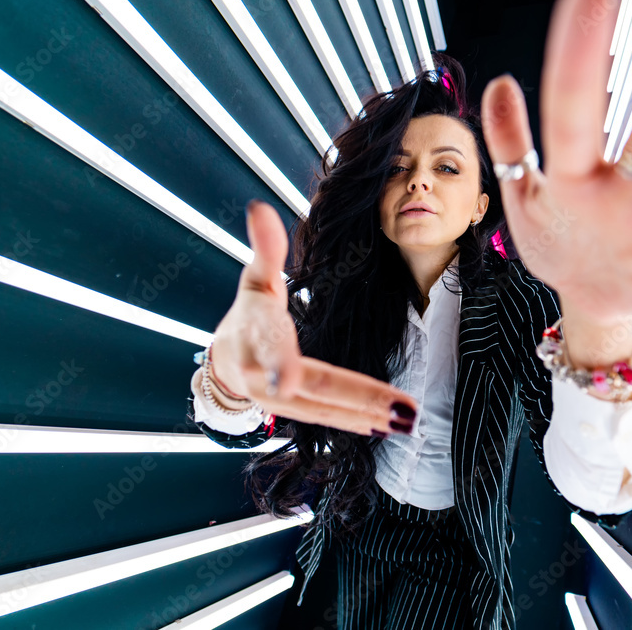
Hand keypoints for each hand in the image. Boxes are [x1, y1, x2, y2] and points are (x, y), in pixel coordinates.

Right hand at [209, 201, 416, 436]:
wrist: (224, 363)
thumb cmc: (247, 314)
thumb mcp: (253, 280)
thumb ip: (264, 247)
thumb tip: (259, 206)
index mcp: (256, 336)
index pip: (269, 348)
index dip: (277, 364)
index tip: (288, 380)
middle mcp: (264, 376)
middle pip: (313, 388)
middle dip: (358, 399)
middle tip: (400, 410)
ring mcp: (278, 401)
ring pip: (324, 410)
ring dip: (367, 415)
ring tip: (407, 420)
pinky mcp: (292, 413)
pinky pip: (326, 418)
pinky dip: (356, 421)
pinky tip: (387, 425)